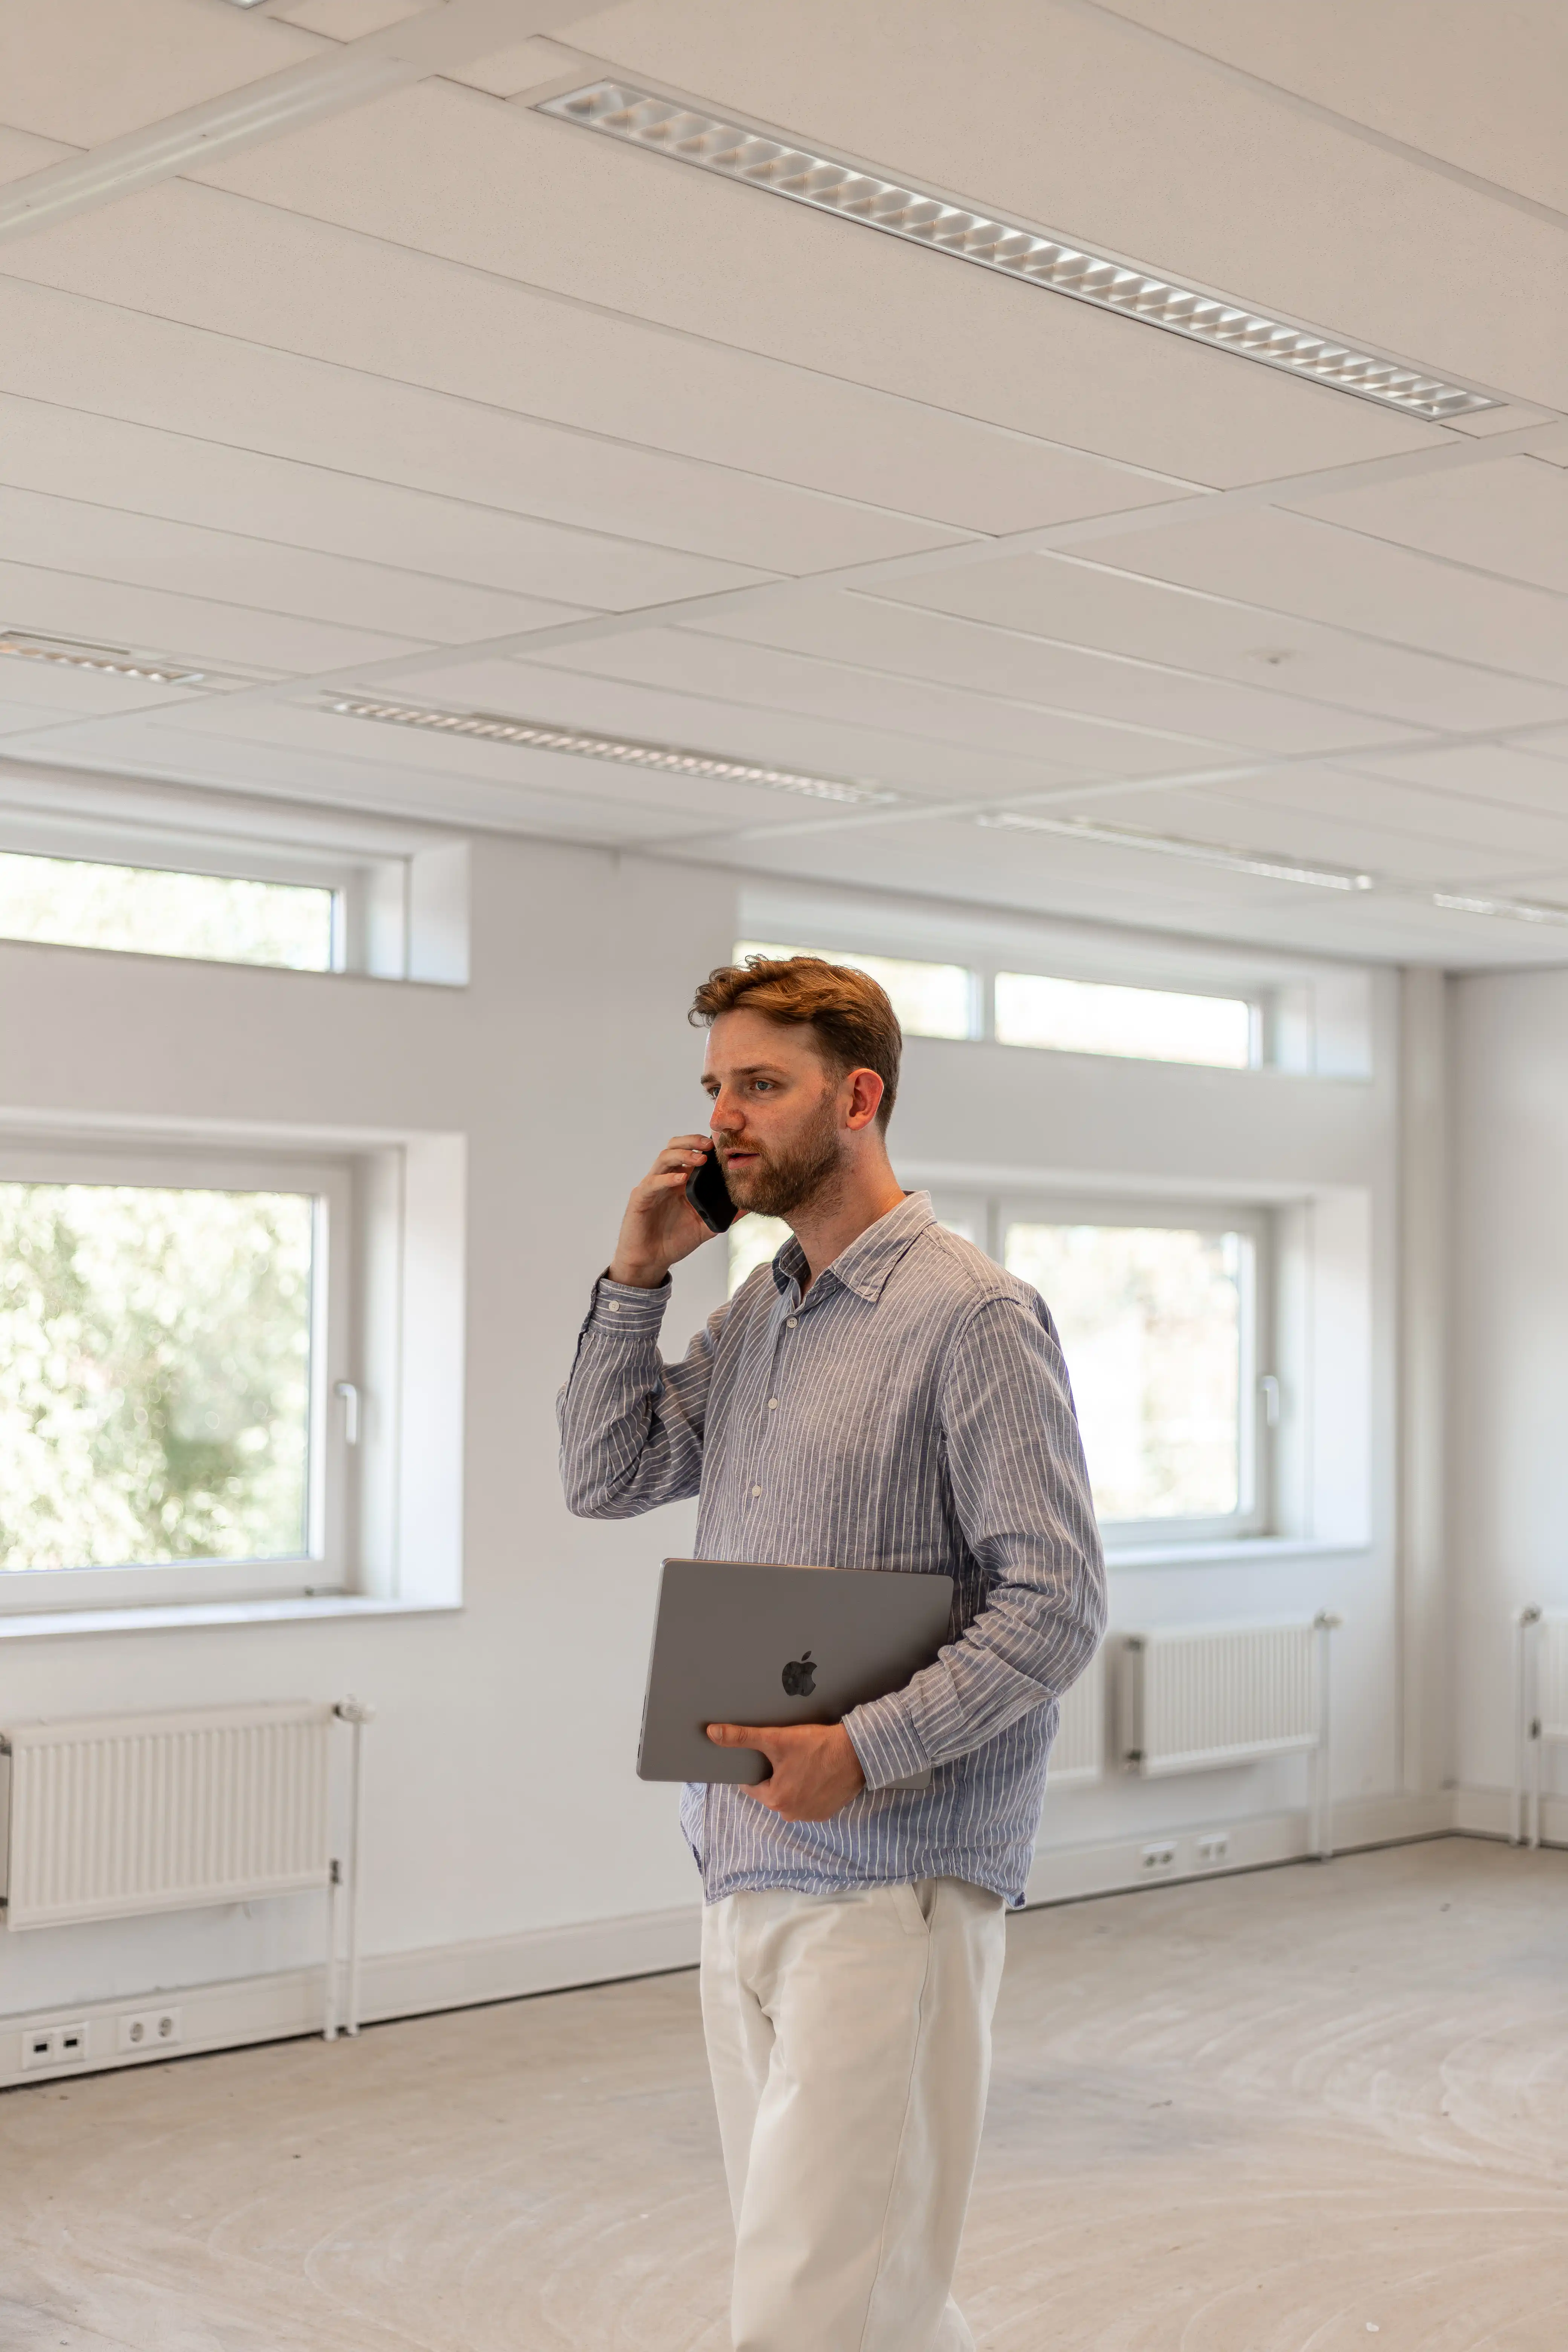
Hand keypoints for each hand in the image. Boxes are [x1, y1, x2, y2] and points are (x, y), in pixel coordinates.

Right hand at [608, 1135, 720, 1287]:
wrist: (650, 1261)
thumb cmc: (673, 1241)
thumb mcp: (705, 1226)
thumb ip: (724, 1215)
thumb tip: (748, 1206)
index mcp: (681, 1182)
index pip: (690, 1153)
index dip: (703, 1144)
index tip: (722, 1142)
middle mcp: (666, 1180)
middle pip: (674, 1147)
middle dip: (692, 1141)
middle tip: (710, 1144)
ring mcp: (653, 1187)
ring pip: (663, 1159)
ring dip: (683, 1155)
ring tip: (700, 1159)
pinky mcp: (641, 1199)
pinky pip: (652, 1183)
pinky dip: (667, 1179)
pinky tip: (681, 1180)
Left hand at [706, 1721, 865, 1820]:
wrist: (858, 1753)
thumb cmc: (817, 1746)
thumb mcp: (776, 1739)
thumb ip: (742, 1737)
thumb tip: (712, 1733)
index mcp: (775, 1800)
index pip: (751, 1784)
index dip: (757, 1766)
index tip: (770, 1753)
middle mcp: (790, 1814)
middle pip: (771, 1790)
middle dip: (776, 1774)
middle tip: (790, 1754)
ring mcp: (810, 1817)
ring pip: (790, 1795)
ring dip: (793, 1782)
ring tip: (805, 1762)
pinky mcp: (826, 1813)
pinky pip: (807, 1800)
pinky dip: (809, 1788)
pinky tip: (816, 1772)